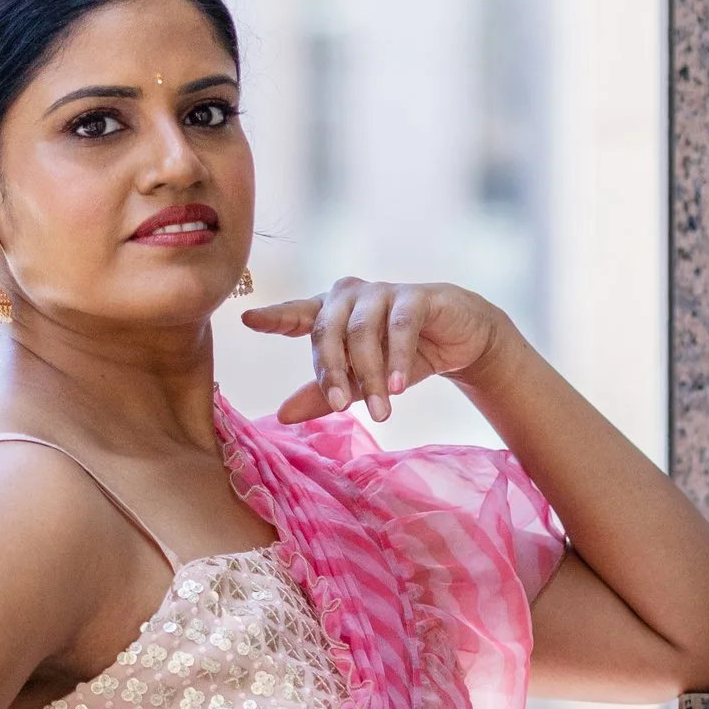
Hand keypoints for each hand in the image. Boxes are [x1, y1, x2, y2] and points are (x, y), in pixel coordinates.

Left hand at [242, 279, 512, 424]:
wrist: (460, 340)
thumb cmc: (402, 358)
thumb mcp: (363, 381)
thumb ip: (324, 394)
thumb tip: (281, 415)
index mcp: (330, 312)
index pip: (297, 315)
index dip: (274, 317)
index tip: (248, 320)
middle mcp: (351, 296)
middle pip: (327, 330)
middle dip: (333, 372)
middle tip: (342, 407)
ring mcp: (383, 292)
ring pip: (363, 333)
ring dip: (371, 376)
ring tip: (382, 413)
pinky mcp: (416, 296)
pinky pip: (400, 327)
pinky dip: (397, 359)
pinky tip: (398, 387)